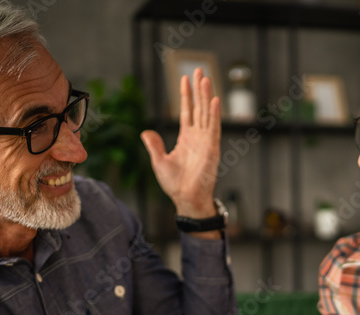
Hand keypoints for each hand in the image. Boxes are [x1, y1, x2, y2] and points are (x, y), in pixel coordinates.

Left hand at [140, 67, 220, 217]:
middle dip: (199, 88)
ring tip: (206, 78)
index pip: (187, 112)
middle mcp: (198, 137)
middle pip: (199, 107)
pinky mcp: (212, 149)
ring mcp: (206, 141)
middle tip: (199, 69)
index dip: (186, 95)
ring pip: (206, 113)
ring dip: (206, 96)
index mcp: (186, 138)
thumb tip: (145, 132)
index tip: (185, 78)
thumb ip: (154, 145)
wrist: (186, 199)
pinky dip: (213, 114)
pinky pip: (213, 128)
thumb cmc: (175, 185)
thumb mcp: (159, 161)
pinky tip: (214, 100)